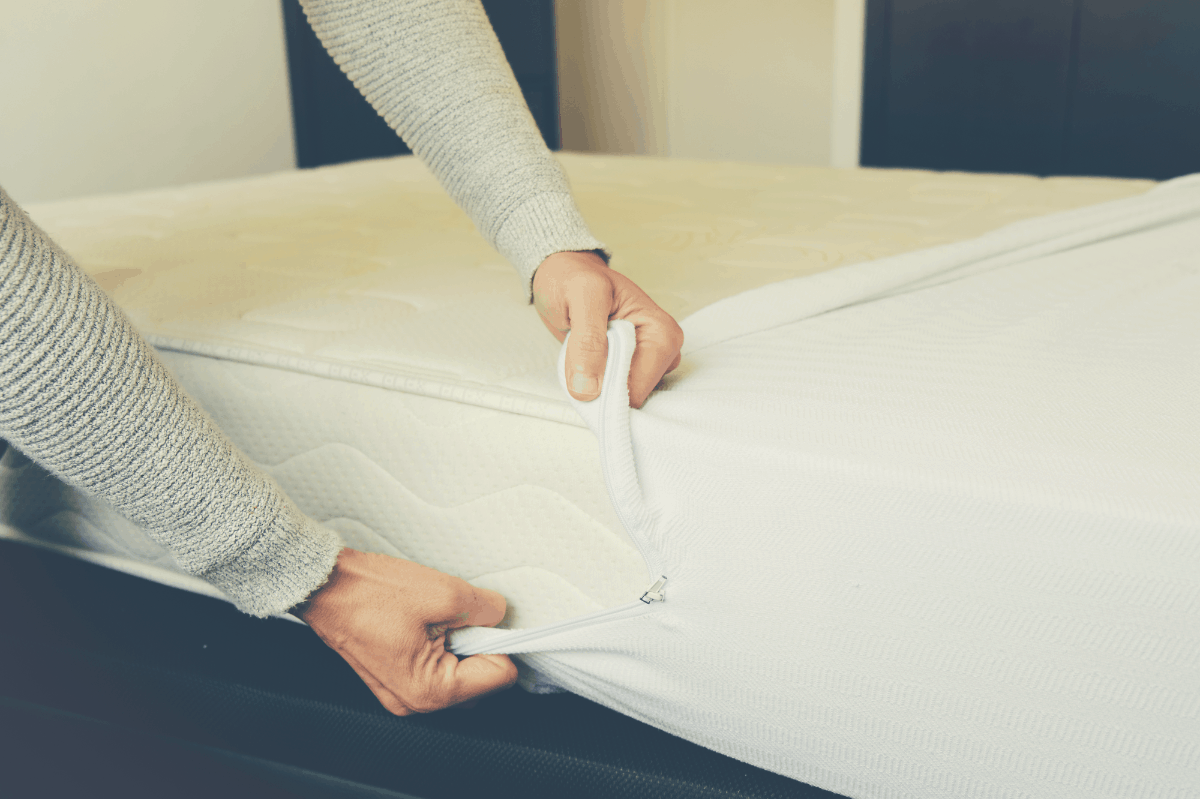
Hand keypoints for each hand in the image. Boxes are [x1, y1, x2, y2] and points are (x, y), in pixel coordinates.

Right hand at [292, 548, 517, 714]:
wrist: (324, 586)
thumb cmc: (369, 593)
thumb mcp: (444, 592)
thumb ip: (486, 609)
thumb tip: (500, 616)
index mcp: (430, 691)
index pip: (499, 677)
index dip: (500, 642)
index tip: (489, 620)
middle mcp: (415, 702)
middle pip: (480, 680)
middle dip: (479, 645)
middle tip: (457, 616)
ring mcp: (402, 692)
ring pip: (458, 673)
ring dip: (459, 644)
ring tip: (436, 618)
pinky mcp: (395, 679)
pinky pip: (436, 668)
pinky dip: (440, 645)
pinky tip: (424, 623)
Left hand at [533, 251, 683, 408]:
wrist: (564, 276)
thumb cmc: (575, 279)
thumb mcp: (582, 296)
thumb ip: (588, 341)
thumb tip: (588, 388)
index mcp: (661, 332)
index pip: (638, 387)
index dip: (605, 385)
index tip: (583, 369)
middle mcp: (662, 350)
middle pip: (632, 397)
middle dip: (600, 385)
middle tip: (581, 355)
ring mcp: (648, 361)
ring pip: (622, 398)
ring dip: (595, 384)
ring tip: (584, 353)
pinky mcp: (632, 368)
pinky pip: (613, 393)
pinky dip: (594, 384)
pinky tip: (586, 360)